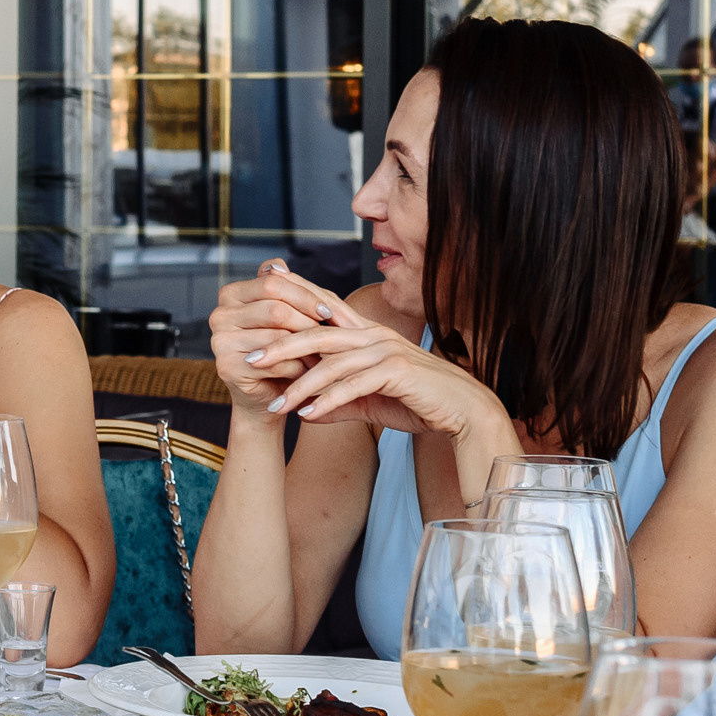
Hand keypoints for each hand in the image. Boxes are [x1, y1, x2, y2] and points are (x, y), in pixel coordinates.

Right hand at [208, 260, 344, 411]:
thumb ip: (282, 287)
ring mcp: (219, 341)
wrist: (270, 394)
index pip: (272, 282)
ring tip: (323, 356)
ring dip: (307, 349)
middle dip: (308, 323)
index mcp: (231, 294)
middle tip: (329, 337)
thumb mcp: (285, 314)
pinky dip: (299, 369)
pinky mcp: (226, 367)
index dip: (305, 295)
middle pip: (275, 308)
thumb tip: (279, 263)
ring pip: (277, 337)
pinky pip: (275, 363)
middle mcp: (219, 314)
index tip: (328, 311)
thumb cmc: (282, 350)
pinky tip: (308, 373)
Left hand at [253, 315, 513, 442]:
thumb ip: (337, 403)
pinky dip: (328, 402)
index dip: (295, 300)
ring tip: (276, 406)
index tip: (261, 299)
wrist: (464, 414)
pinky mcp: (398, 372)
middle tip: (250, 361)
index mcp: (368, 334)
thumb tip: (304, 414)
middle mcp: (375, 335)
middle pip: (318, 333)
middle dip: (281, 347)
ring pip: (331, 363)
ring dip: (300, 387)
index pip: (325, 311)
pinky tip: (307, 415)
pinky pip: (353, 385)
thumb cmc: (418, 403)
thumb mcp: (370, 403)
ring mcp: (388, 351)